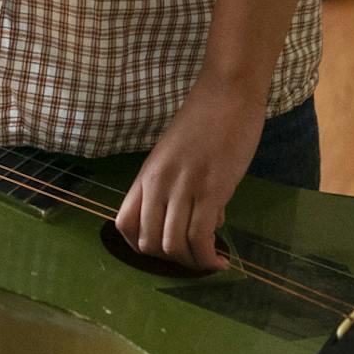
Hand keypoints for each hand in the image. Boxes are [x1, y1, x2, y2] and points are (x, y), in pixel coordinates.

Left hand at [115, 80, 264, 270]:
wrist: (228, 91)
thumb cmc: (207, 118)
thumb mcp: (180, 155)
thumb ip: (184, 188)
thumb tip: (208, 223)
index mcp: (147, 174)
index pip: (124, 224)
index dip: (141, 246)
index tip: (166, 248)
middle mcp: (158, 184)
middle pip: (148, 242)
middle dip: (171, 259)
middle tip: (193, 255)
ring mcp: (183, 187)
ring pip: (173, 245)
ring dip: (191, 262)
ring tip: (210, 261)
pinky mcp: (211, 189)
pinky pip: (200, 237)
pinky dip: (207, 257)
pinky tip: (221, 259)